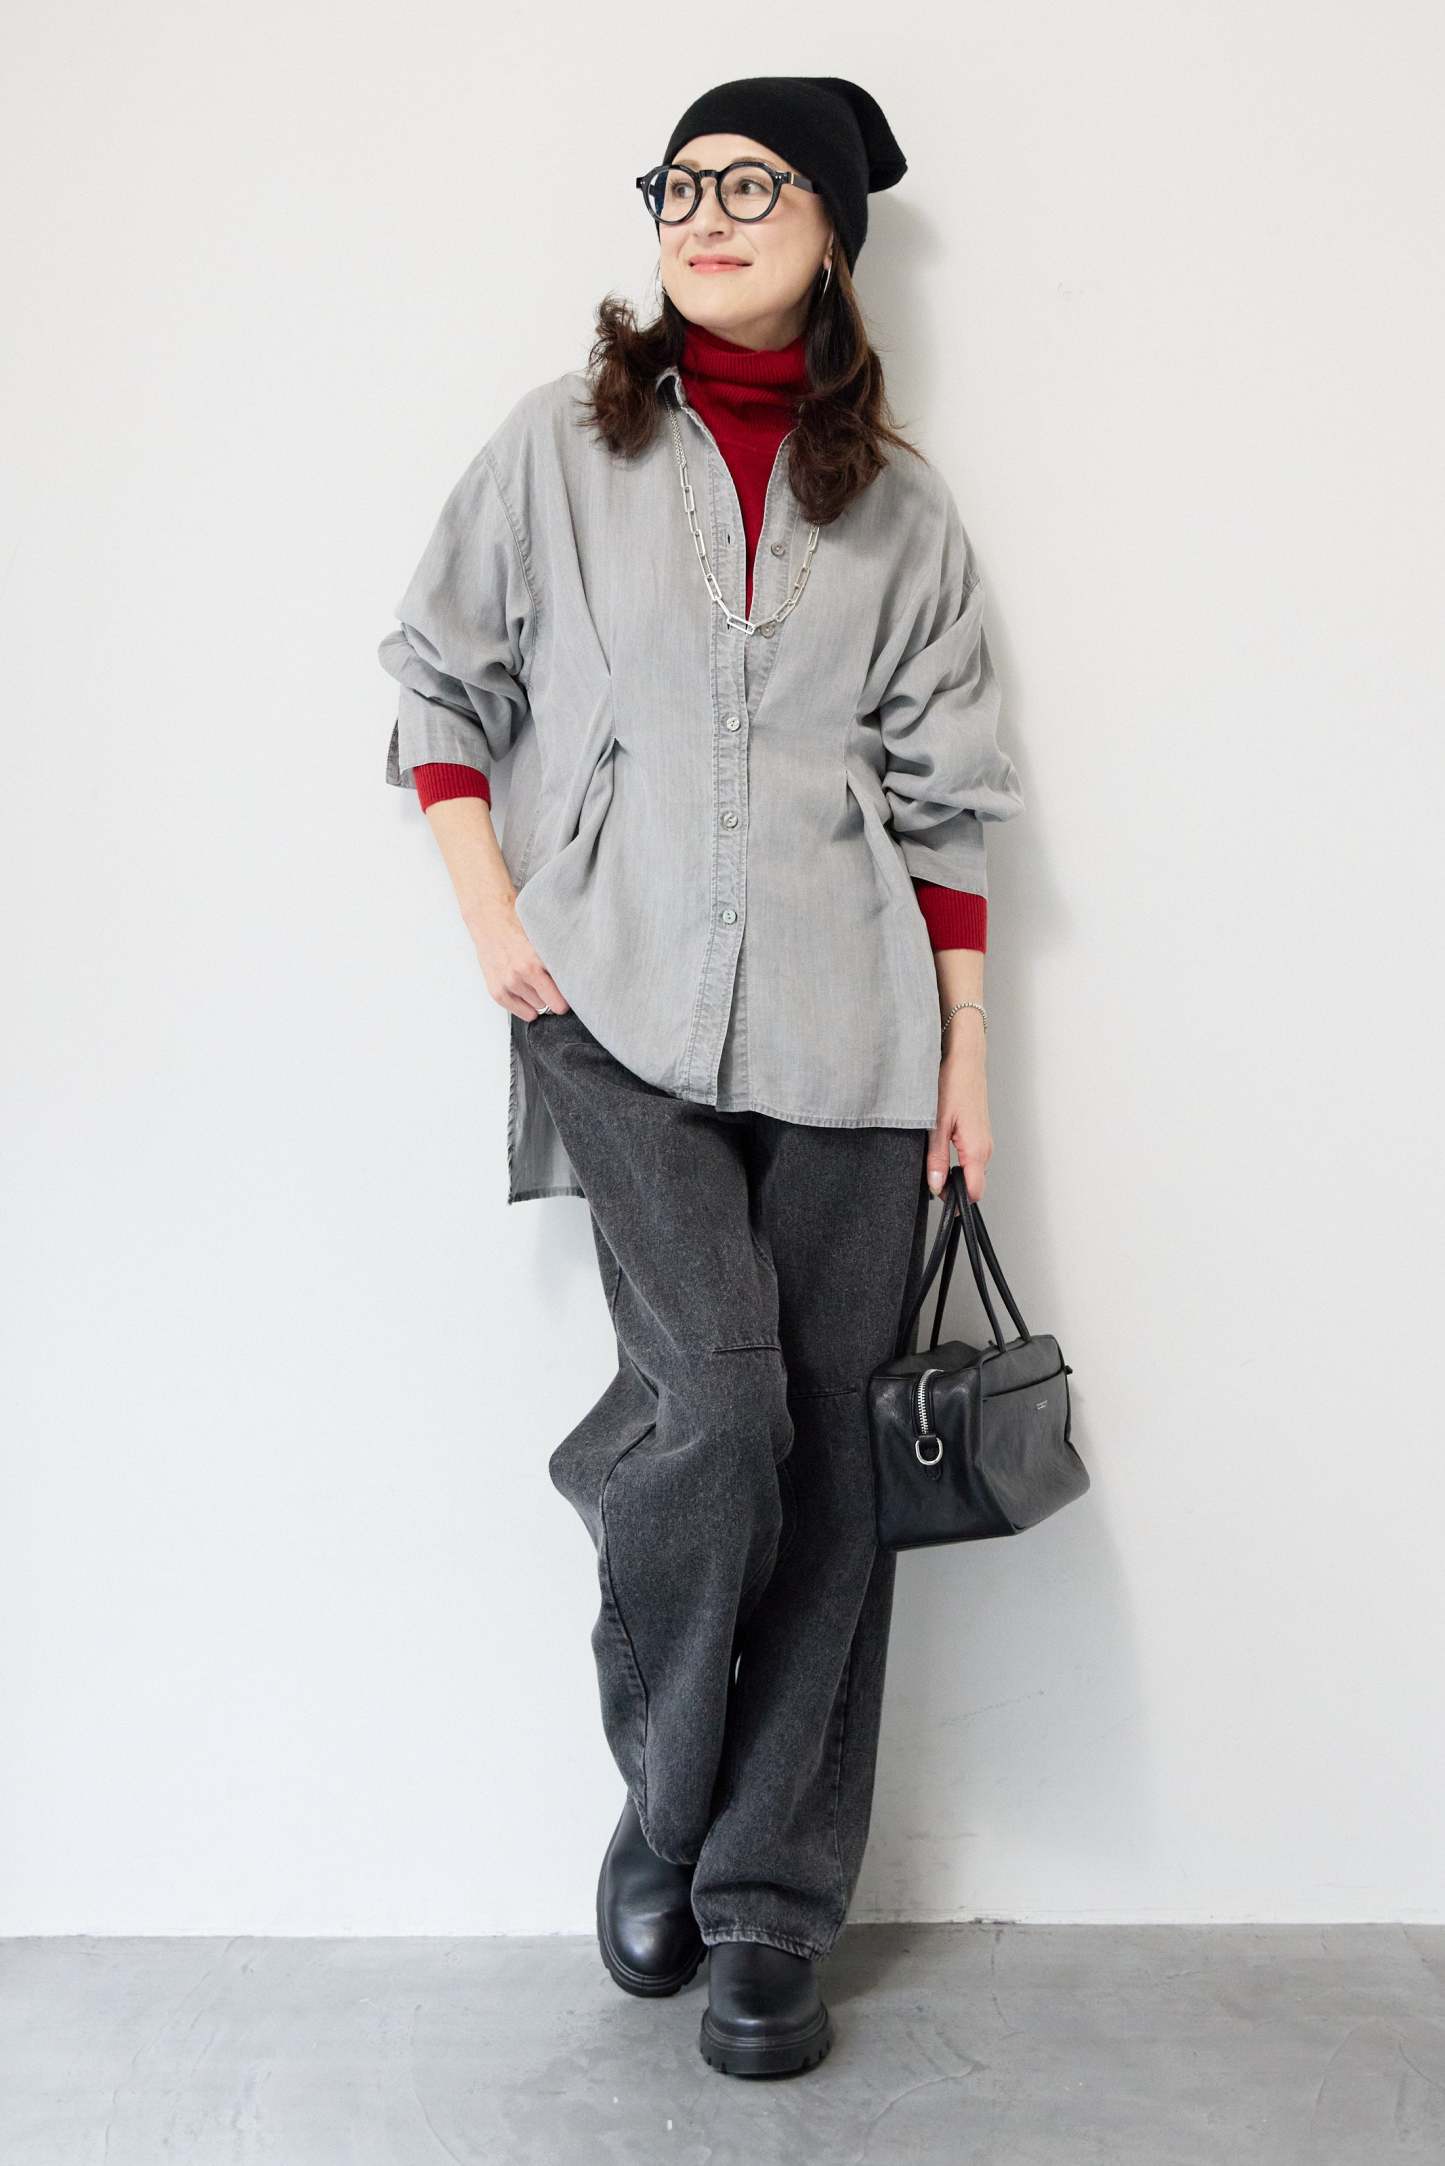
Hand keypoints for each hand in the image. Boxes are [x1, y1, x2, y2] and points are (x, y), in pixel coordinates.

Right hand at [468, 899, 570, 1020]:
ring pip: (537, 1008)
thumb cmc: (517, 925)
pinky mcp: (496, 991)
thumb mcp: (544, 938)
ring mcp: (508, 984)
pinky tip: (526, 993)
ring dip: (538, 999)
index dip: (571, 993)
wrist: (490, 919)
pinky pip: (519, 1012)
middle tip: (553, 983)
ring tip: (534, 981)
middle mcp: (521, 974)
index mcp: (536, 961)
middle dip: (555, 996)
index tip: (574, 991)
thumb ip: (558, 958)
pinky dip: (525, 1007)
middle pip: (553, 1005)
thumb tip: (579, 974)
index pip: (563, 994)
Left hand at [926, 1016, 991, 1201]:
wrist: (965, 1058)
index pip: (974, 1192)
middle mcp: (985, 1148)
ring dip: (952, 1172)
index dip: (956, 1201)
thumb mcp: (936, 1124)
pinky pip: (969, 1157)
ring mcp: (984, 1141)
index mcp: (977, 1149)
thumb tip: (935, 1186)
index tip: (939, 1201)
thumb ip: (935, 1159)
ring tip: (931, 1159)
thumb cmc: (953, 1083)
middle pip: (972, 1184)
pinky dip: (956, 1159)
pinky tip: (940, 1146)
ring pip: (970, 1170)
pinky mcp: (979, 1134)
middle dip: (951, 1187)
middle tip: (927, 1178)